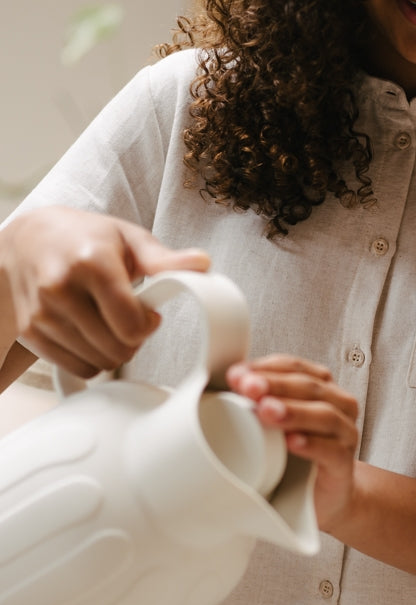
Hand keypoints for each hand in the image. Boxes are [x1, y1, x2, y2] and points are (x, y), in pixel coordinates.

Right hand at [0, 206, 209, 375]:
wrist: (24, 242)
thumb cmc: (83, 238)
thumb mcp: (126, 237)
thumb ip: (163, 258)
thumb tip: (202, 263)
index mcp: (90, 262)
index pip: (131, 326)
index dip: (148, 325)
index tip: (148, 314)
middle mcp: (61, 288)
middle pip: (117, 349)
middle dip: (132, 340)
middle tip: (127, 318)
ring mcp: (41, 313)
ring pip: (98, 362)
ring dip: (112, 350)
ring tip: (106, 321)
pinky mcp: (30, 332)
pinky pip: (77, 367)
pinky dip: (90, 358)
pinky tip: (88, 333)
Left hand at [226, 355, 359, 529]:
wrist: (323, 498)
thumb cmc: (293, 458)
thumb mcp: (271, 425)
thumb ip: (253, 404)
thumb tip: (211, 388)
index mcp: (318, 388)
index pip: (293, 367)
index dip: (266, 367)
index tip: (236, 374)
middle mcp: (337, 406)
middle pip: (308, 387)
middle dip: (275, 385)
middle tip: (247, 388)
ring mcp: (344, 434)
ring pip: (323, 415)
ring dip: (292, 411)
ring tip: (266, 411)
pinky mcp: (343, 464)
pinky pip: (332, 451)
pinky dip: (311, 445)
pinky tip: (292, 443)